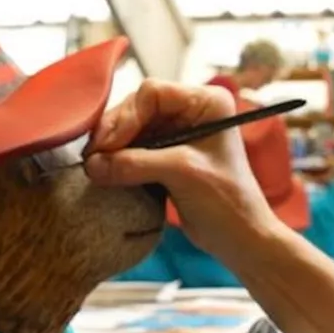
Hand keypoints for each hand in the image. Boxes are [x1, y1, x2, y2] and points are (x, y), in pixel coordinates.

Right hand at [84, 80, 282, 261]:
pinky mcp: (166, 154)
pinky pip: (132, 148)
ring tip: (95, 167)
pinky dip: (118, 159)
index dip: (126, 117)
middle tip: (93, 159)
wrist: (241, 239)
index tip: (106, 147)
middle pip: (137, 108)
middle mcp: (191, 110)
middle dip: (114, 132)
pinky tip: (106, 172)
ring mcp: (177, 132)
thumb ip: (136, 164)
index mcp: (206, 102)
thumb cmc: (228, 202)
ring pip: (131, 128)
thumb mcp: (182, 174)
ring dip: (112, 147)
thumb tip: (92, 164)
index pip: (153, 93)